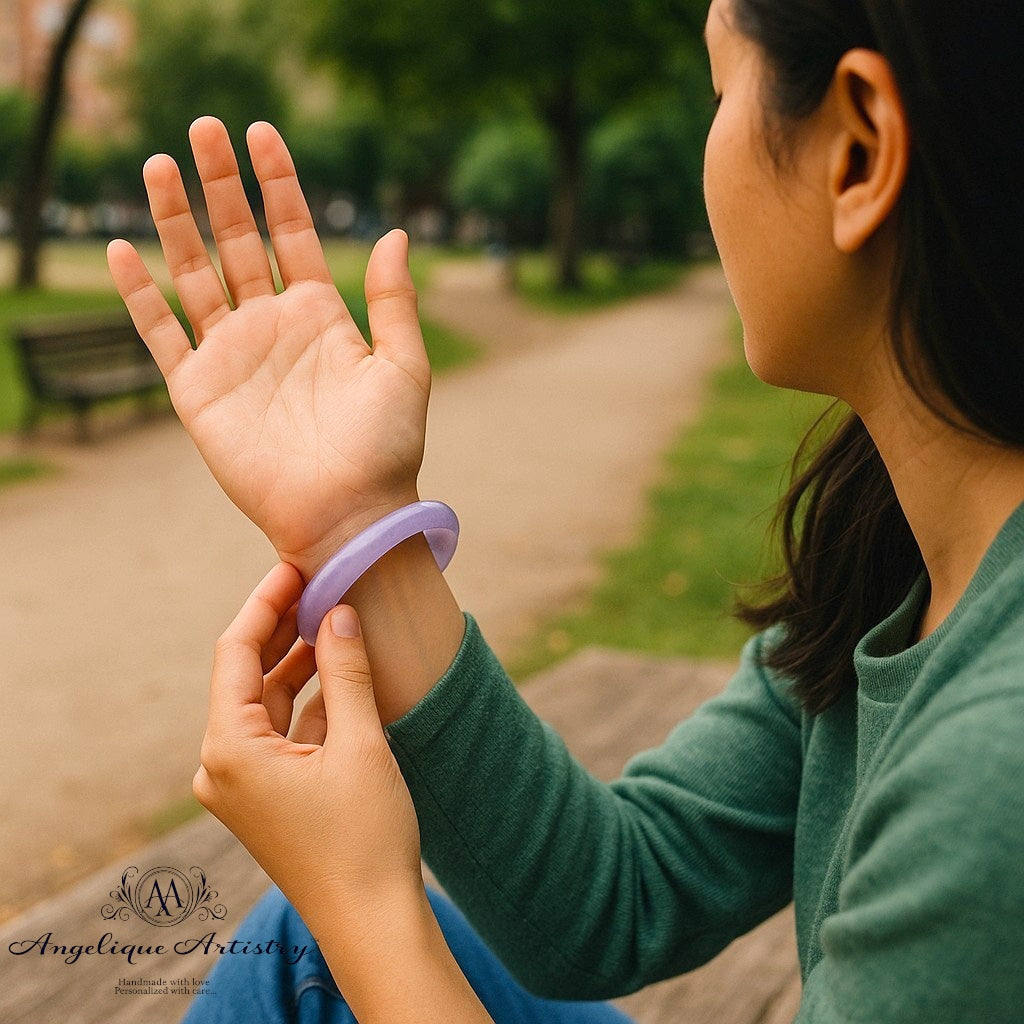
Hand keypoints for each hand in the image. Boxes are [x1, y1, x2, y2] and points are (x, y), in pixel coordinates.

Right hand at [107, 118, 429, 573]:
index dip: (277, 183)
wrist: (348, 513)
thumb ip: (393, 300)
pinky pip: (161, 334)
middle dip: (220, 184)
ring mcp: (231, 355)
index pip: (293, 233)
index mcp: (321, 315)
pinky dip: (140, 295)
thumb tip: (395, 231)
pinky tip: (122, 250)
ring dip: (175, 221)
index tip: (261, 132)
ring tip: (160, 163)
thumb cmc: (386, 447)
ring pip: (194, 272)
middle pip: (238, 239)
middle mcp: (271, 326)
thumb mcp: (404, 367)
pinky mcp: (198, 391)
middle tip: (203, 127)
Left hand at [192, 562, 423, 921]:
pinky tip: (339, 673)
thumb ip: (346, 671)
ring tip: (334, 620)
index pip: (237, 653)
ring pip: (266, 703)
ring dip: (299, 663)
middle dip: (284, 628)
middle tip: (319, 583)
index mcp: (230, 749)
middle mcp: (222, 765)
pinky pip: (280, 732)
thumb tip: (339, 611)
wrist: (372, 920)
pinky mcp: (266, 796)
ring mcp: (242, 784)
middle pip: (248, 675)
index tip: (293, 566)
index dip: (266, 603)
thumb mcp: (360, 744)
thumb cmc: (365, 837)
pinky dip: (307, 701)